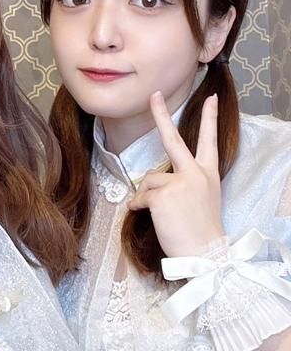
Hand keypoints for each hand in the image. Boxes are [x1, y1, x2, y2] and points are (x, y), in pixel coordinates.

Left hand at [128, 91, 224, 256]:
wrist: (206, 254)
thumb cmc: (200, 231)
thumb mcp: (199, 199)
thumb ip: (181, 183)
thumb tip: (153, 182)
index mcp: (207, 174)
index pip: (208, 141)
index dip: (209, 119)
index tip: (211, 98)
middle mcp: (195, 173)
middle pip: (174, 138)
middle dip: (161, 114)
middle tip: (154, 95)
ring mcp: (179, 182)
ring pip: (149, 179)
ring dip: (146, 196)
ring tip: (161, 214)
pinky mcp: (163, 194)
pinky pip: (140, 196)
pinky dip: (139, 206)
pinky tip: (148, 216)